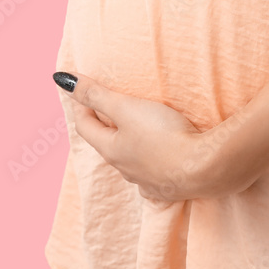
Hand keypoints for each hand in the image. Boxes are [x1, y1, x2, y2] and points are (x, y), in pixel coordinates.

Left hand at [53, 70, 221, 201]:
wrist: (207, 168)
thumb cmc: (164, 135)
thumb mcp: (126, 108)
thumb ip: (96, 94)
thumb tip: (61, 80)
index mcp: (111, 150)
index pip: (85, 127)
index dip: (82, 106)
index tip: (83, 91)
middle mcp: (125, 170)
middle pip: (107, 144)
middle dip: (105, 125)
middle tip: (108, 106)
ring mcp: (148, 182)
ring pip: (130, 160)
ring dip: (128, 144)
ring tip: (137, 128)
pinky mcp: (171, 189)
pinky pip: (153, 174)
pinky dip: (151, 161)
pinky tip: (161, 157)